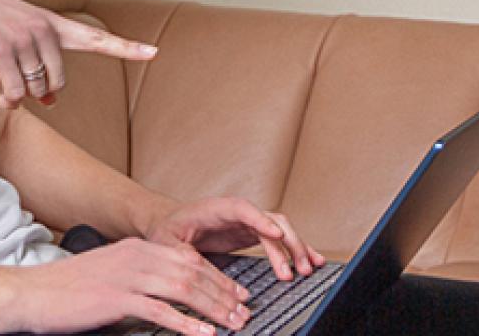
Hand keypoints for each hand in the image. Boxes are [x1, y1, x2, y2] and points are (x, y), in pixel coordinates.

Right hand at [0, 0, 156, 108]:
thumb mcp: (17, 32)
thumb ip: (39, 61)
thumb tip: (50, 100)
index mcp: (51, 22)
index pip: (96, 38)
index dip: (126, 48)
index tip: (153, 53)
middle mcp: (43, 29)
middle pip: (58, 81)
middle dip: (43, 91)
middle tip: (24, 87)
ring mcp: (24, 40)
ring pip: (36, 88)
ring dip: (20, 94)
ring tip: (3, 86)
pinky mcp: (3, 53)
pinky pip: (16, 93)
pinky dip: (9, 101)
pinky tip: (0, 98)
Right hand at [14, 237, 251, 334]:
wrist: (32, 293)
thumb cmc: (66, 288)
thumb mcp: (109, 272)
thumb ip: (139, 277)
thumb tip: (168, 294)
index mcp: (134, 248)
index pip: (187, 257)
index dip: (218, 276)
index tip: (237, 294)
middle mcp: (134, 256)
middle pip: (192, 271)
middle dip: (223, 293)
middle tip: (244, 312)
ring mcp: (125, 276)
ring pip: (183, 288)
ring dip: (213, 308)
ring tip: (233, 324)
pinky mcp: (116, 299)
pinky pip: (160, 310)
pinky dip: (186, 323)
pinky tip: (203, 334)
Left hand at [145, 197, 326, 281]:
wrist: (169, 224)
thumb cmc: (167, 229)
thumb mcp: (167, 241)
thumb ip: (182, 251)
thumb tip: (197, 263)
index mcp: (215, 208)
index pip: (241, 208)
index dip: (260, 219)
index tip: (275, 234)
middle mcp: (236, 212)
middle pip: (269, 219)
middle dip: (287, 242)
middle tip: (295, 269)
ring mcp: (247, 222)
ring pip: (279, 230)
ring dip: (296, 248)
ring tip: (305, 270)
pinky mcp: (253, 233)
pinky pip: (279, 239)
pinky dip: (295, 249)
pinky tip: (311, 261)